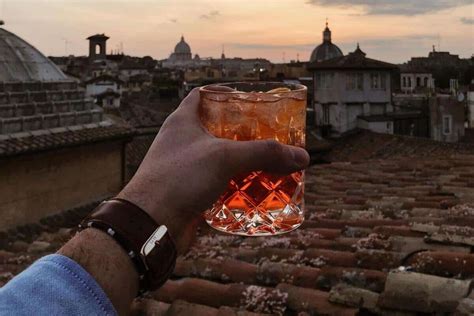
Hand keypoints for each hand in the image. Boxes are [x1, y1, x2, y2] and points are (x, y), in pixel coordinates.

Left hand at [118, 87, 308, 251]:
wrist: (151, 223)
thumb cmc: (179, 178)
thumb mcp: (225, 157)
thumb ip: (264, 153)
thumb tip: (302, 156)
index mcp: (183, 121)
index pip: (202, 95)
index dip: (224, 93)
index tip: (248, 99)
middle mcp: (182, 141)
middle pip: (216, 129)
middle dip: (242, 133)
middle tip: (268, 135)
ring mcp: (184, 167)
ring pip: (218, 158)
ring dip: (240, 161)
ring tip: (267, 162)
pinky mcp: (189, 191)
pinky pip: (216, 183)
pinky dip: (234, 185)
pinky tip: (253, 190)